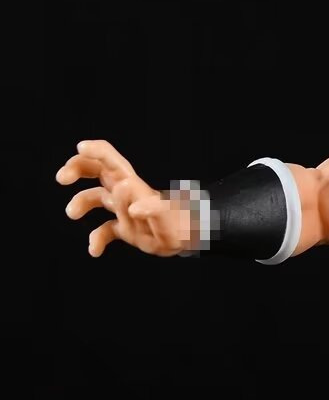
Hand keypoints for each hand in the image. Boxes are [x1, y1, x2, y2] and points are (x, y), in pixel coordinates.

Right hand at [57, 139, 195, 256]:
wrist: (194, 240)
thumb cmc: (183, 225)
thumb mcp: (167, 217)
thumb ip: (149, 206)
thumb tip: (130, 199)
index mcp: (134, 186)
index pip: (112, 162)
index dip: (96, 152)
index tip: (80, 148)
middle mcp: (127, 195)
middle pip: (99, 172)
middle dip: (78, 169)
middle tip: (62, 178)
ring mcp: (126, 211)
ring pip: (97, 198)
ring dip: (81, 203)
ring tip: (71, 214)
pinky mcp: (127, 230)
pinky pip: (107, 230)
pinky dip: (97, 239)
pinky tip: (94, 251)